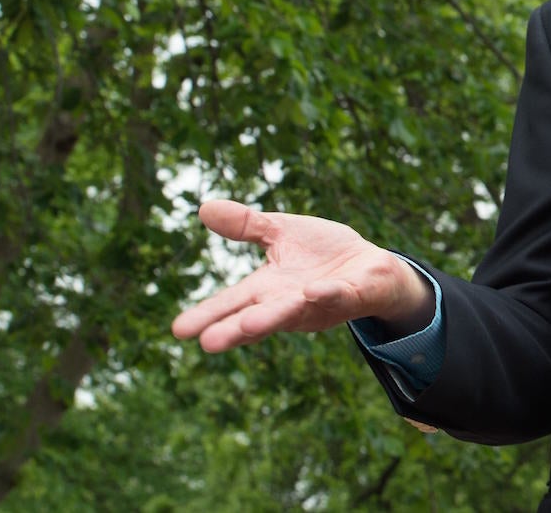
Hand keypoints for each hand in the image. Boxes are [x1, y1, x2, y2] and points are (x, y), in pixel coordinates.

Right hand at [171, 199, 434, 352]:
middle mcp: (290, 301)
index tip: (178, 330)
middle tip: (207, 343)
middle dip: (234, 330)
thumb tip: (203, 208)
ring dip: (272, 318)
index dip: (208, 315)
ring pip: (294, 312)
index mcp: (269, 288)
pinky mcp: (353, 294)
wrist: (372, 265)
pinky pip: (339, 295)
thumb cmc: (323, 254)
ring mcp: (321, 302)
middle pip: (257, 317)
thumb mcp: (282, 232)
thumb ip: (247, 225)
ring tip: (248, 326)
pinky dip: (326, 294)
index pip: (233, 303)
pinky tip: (313, 291)